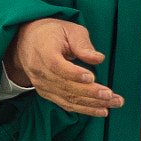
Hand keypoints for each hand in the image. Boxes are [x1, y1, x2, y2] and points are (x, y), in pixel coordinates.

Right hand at [6, 18, 120, 116]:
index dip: (73, 74)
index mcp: (44, 52)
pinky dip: (84, 109)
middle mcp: (40, 71)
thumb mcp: (69, 30)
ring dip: (92, 104)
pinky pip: (66, 104)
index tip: (91, 78)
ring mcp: (42, 85)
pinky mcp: (47, 93)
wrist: (27, 43)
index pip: (56, 66)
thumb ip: (83, 44)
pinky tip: (101, 110)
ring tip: (113, 103)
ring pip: (68, 98)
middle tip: (110, 95)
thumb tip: (98, 58)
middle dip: (90, 93)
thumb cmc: (53, 33)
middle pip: (65, 86)